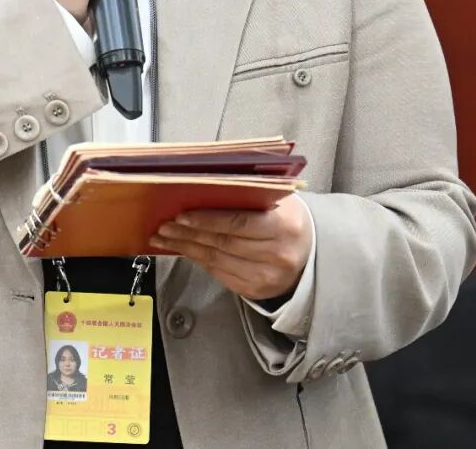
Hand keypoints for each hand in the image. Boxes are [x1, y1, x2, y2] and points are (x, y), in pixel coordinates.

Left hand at [149, 195, 311, 301]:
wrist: (310, 252)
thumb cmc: (287, 218)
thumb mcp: (277, 199)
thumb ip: (248, 192)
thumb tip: (206, 184)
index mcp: (283, 225)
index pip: (238, 223)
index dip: (207, 220)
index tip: (181, 216)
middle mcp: (276, 254)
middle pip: (223, 243)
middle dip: (188, 234)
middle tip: (164, 226)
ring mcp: (267, 276)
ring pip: (217, 261)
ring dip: (187, 248)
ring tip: (166, 238)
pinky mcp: (256, 290)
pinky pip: (221, 274)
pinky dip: (200, 261)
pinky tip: (186, 250)